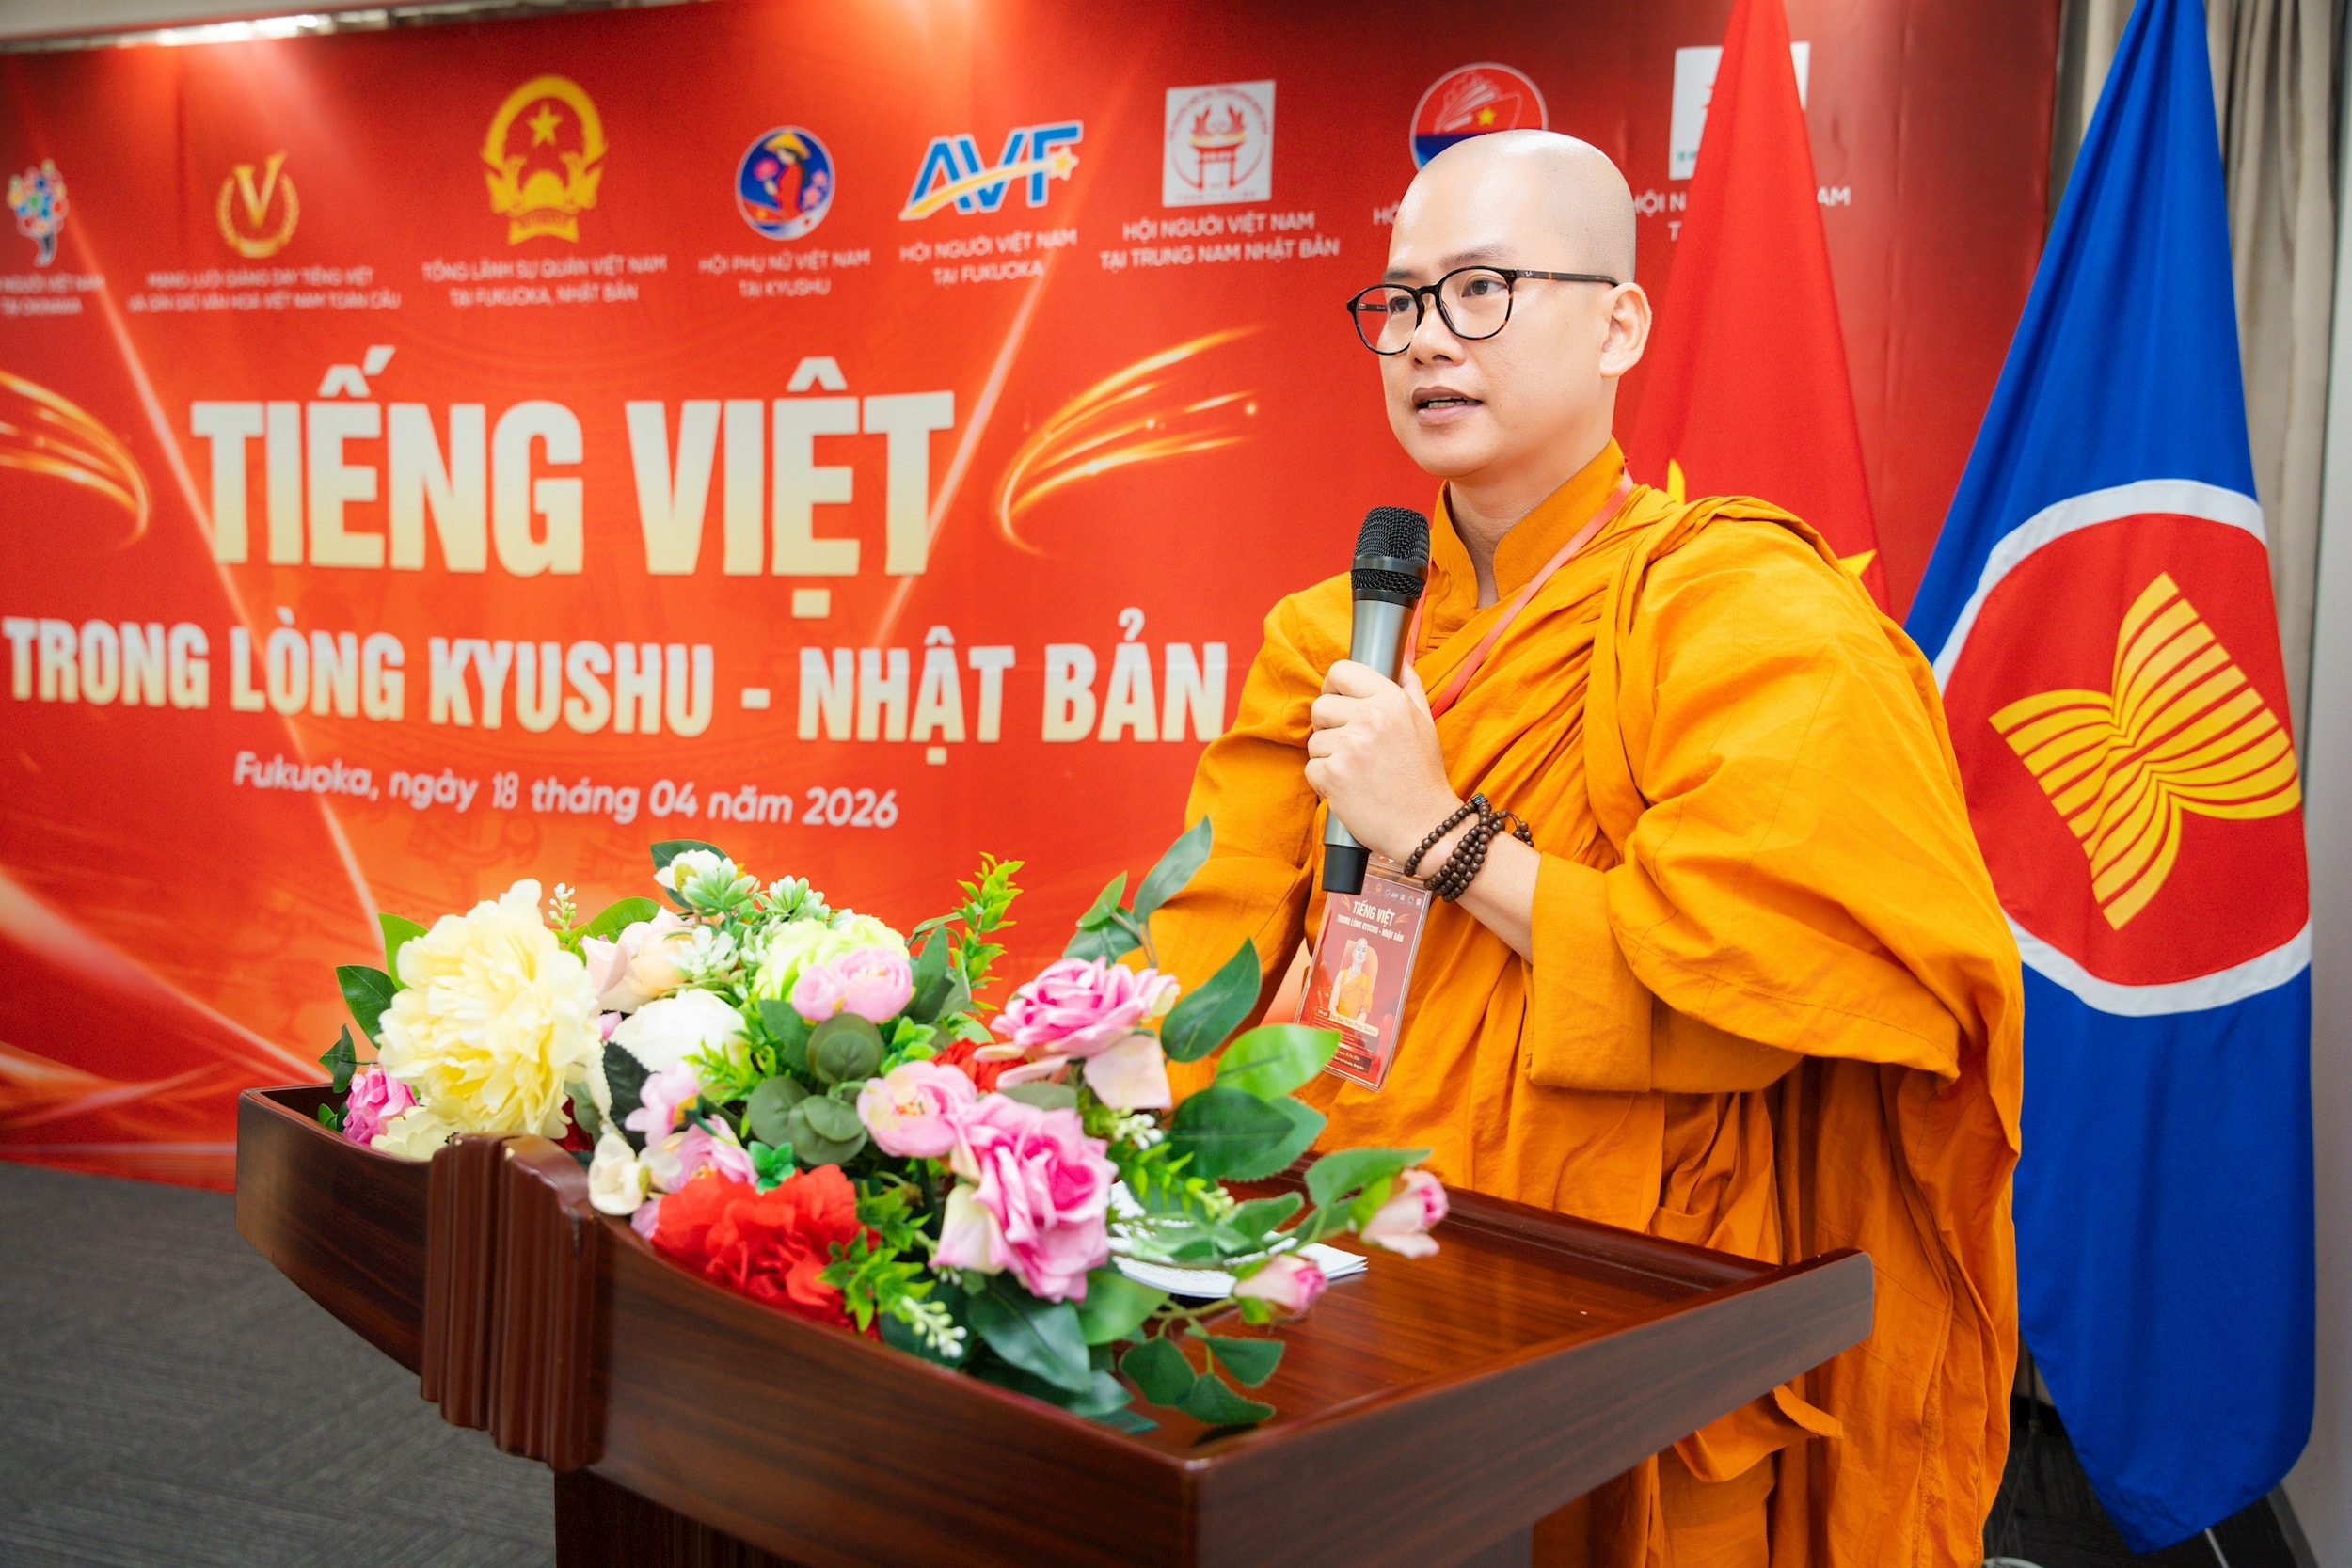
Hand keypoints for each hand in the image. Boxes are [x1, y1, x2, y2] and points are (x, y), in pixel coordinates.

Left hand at [1304, 661, 1461, 864]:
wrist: (1426, 828)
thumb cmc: (1423, 776)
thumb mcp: (1425, 722)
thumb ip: (1408, 686)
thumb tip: (1398, 658)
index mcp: (1391, 700)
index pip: (1342, 671)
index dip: (1334, 686)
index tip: (1337, 700)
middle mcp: (1370, 718)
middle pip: (1320, 706)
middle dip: (1330, 728)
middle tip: (1352, 748)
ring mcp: (1350, 747)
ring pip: (1314, 741)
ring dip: (1329, 758)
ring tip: (1358, 773)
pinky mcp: (1333, 776)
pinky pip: (1311, 768)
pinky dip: (1324, 782)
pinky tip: (1350, 790)